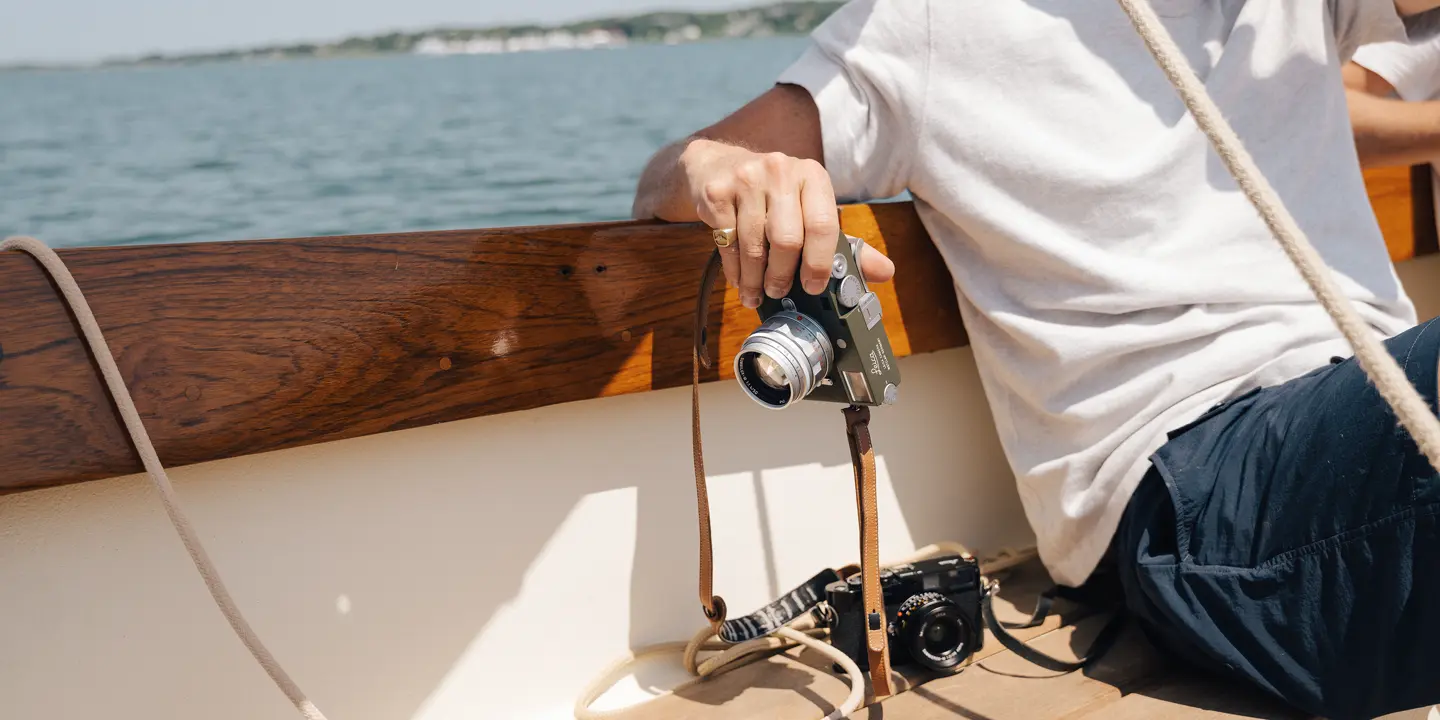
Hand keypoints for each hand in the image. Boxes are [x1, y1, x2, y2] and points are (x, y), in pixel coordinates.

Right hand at [679, 139, 895, 307]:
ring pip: (754, 246)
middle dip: (782, 276)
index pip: (824, 224)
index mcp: (813, 176)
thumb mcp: (809, 208)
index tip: (813, 287)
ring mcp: (746, 179)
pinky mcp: (717, 192)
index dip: (819, 263)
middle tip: (779, 292)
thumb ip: (843, 242)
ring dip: (755, 280)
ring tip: (755, 294)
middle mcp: (781, 171)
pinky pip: (728, 243)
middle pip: (787, 239)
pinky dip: (734, 271)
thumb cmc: (772, 195)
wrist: (718, 165)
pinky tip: (739, 279)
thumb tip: (886, 272)